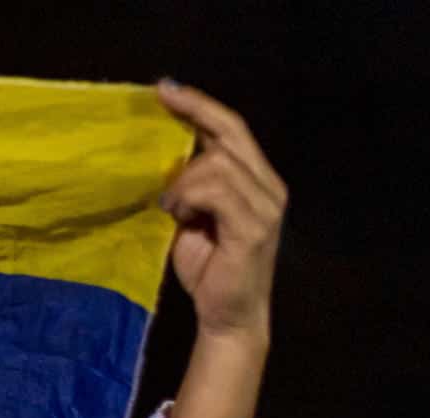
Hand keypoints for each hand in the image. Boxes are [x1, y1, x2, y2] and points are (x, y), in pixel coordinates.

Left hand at [156, 82, 285, 344]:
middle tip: (160, 104)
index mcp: (258, 180)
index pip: (233, 129)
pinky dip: (189, 197)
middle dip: (192, 116)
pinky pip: (216, 191)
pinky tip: (177, 213)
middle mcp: (270, 187)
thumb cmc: (209, 269)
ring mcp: (266, 206)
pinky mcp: (254, 227)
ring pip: (218, 163)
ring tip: (171, 206)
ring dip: (184, 180)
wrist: (228, 316)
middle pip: (230, 134)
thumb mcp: (194, 217)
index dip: (201, 105)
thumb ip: (192, 187)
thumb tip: (167, 160)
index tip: (166, 89)